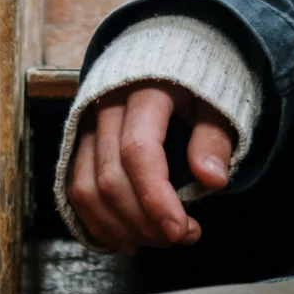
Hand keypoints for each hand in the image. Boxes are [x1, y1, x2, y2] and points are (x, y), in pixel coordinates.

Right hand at [68, 81, 234, 250]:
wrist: (166, 52)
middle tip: (179, 237)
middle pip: (110, 178)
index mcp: (143, 90)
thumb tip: (213, 180)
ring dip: (120, 227)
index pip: (138, 152)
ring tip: (157, 241)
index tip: (180, 230)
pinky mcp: (79, 142)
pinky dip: (98, 222)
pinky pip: (76, 189)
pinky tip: (127, 238)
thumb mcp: (216, 100)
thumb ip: (214, 137)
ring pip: (87, 189)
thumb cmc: (196, 81)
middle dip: (145, 220)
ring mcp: (86, 125)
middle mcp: (105, 107)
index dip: (156, 198)